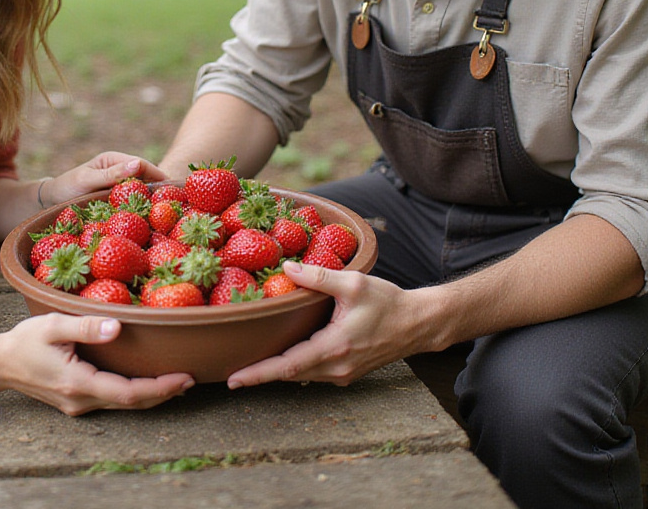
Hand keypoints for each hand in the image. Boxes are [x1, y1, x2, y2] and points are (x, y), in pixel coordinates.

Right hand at [0, 313, 193, 414]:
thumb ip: (87, 326)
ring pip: (123, 405)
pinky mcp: (76, 402)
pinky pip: (112, 401)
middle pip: (131, 404)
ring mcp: (78, 405)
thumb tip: (118, 328)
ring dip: (151, 395)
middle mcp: (81, 401)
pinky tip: (147, 382)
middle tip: (191, 378)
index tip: (184, 378)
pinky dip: (134, 394)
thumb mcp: (54, 325)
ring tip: (177, 380)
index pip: (128, 392)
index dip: (160, 388)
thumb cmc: (25, 339)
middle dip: (163, 393)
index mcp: (78, 382)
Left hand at [44, 152, 165, 206]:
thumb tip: (138, 164)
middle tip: (177, 203)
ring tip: (169, 213)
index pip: (143, 165)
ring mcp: (118, 185)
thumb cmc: (66, 188)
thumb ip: (112, 174)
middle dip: (160, 189)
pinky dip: (142, 208)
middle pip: (146, 178)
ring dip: (152, 200)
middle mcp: (119, 169)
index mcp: (114, 159)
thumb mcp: (87, 180)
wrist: (49, 202)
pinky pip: (133, 202)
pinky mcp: (116, 199)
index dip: (159, 175)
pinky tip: (152, 219)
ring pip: (141, 190)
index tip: (174, 188)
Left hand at [226, 260, 418, 387]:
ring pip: (300, 375)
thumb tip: (286, 268)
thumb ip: (318, 277)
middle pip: (289, 375)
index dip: (259, 374)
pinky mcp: (347, 373)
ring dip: (275, 371)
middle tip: (228, 373)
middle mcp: (336, 368)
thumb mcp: (353, 282)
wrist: (418, 323)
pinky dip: (293, 367)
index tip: (234, 379)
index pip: (288, 366)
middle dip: (259, 375)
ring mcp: (342, 374)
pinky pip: (313, 372)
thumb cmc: (388, 301)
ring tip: (247, 366)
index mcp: (334, 347)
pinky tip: (279, 356)